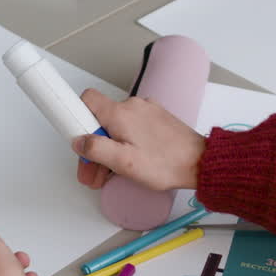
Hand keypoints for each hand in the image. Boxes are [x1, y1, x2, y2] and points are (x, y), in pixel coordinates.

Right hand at [73, 89, 206, 191]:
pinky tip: (127, 163)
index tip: (74, 135)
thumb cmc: (167, 163)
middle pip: (99, 120)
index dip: (75, 116)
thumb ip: (96, 149)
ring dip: (108, 149)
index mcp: (120, 113)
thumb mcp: (124, 162)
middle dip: (93, 146)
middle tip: (92, 171)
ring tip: (109, 176)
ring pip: (115, 127)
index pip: (87, 100)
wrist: (201, 163)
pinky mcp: (155, 119)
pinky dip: (124, 144)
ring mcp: (145, 111)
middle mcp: (132, 106)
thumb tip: (79, 142)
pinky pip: (131, 128)